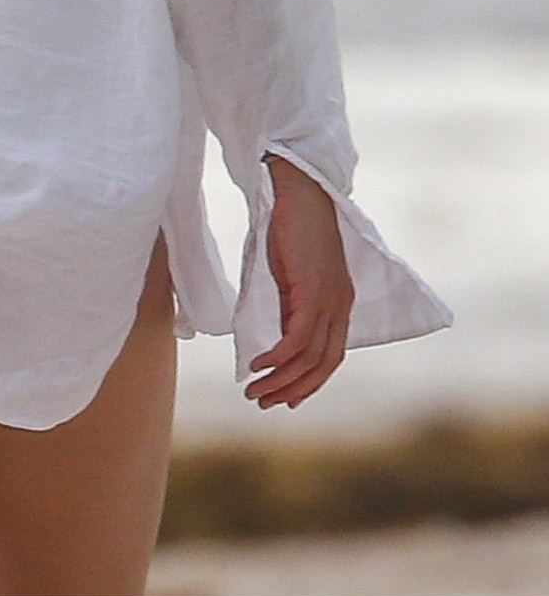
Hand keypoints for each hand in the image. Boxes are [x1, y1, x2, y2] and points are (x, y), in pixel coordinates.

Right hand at [244, 158, 353, 408]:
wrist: (299, 193)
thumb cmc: (292, 230)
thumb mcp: (293, 277)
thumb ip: (292, 306)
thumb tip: (279, 336)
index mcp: (339, 305)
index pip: (330, 357)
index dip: (309, 383)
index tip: (285, 399)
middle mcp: (340, 307)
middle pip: (322, 364)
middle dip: (293, 389)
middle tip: (263, 402)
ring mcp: (329, 300)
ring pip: (309, 357)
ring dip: (280, 379)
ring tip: (255, 391)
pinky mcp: (312, 291)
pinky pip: (298, 338)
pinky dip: (278, 357)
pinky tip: (258, 365)